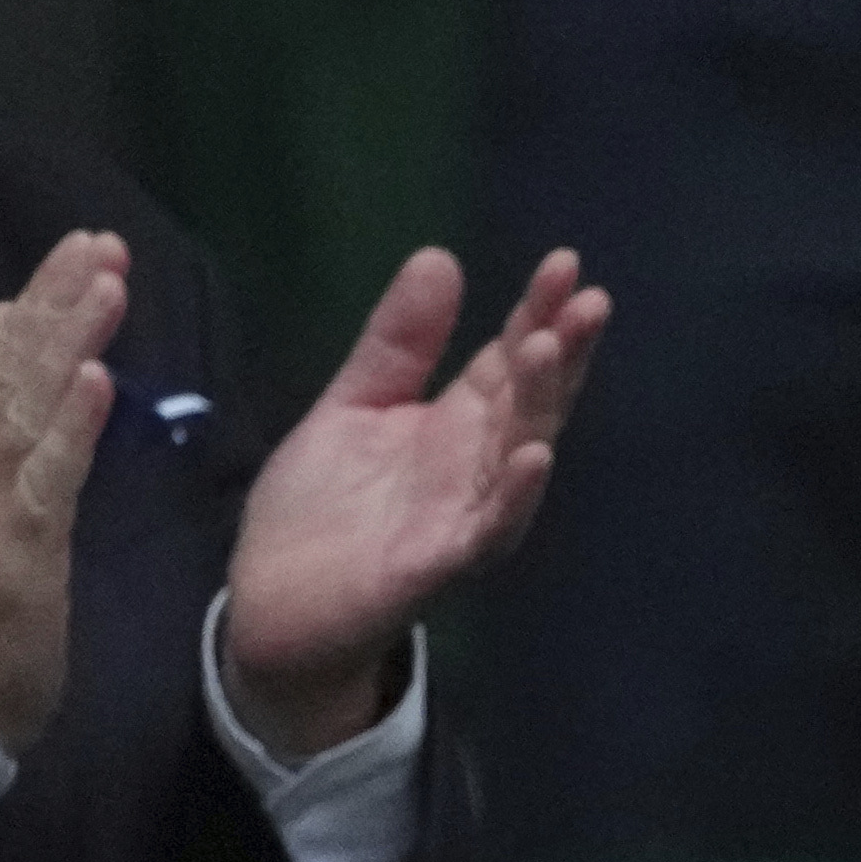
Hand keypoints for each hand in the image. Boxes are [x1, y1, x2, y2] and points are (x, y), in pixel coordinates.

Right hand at [0, 226, 119, 756]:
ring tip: (107, 287)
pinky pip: (44, 479)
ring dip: (67, 341)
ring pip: (26, 406)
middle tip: (102, 241)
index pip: (0, 356)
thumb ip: (5, 426)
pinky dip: (68, 428)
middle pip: (10, 365)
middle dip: (58, 299)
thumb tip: (22, 339)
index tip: (85, 247)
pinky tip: (95, 383)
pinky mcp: (14, 550)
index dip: (42, 298)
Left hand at [222, 246, 605, 759]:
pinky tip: (533, 458)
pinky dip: (511, 498)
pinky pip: (484, 532)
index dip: (538, 314)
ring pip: (515, 457)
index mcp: (456, 425)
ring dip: (539, 408)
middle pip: (529, 403)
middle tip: (589, 299)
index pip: (509, 360)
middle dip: (562, 353)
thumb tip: (440, 256)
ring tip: (550, 349)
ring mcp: (461, 516)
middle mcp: (474, 467)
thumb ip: (397, 343)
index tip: (564, 264)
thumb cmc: (320, 509)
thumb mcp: (355, 405)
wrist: (272, 605)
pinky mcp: (434, 565)